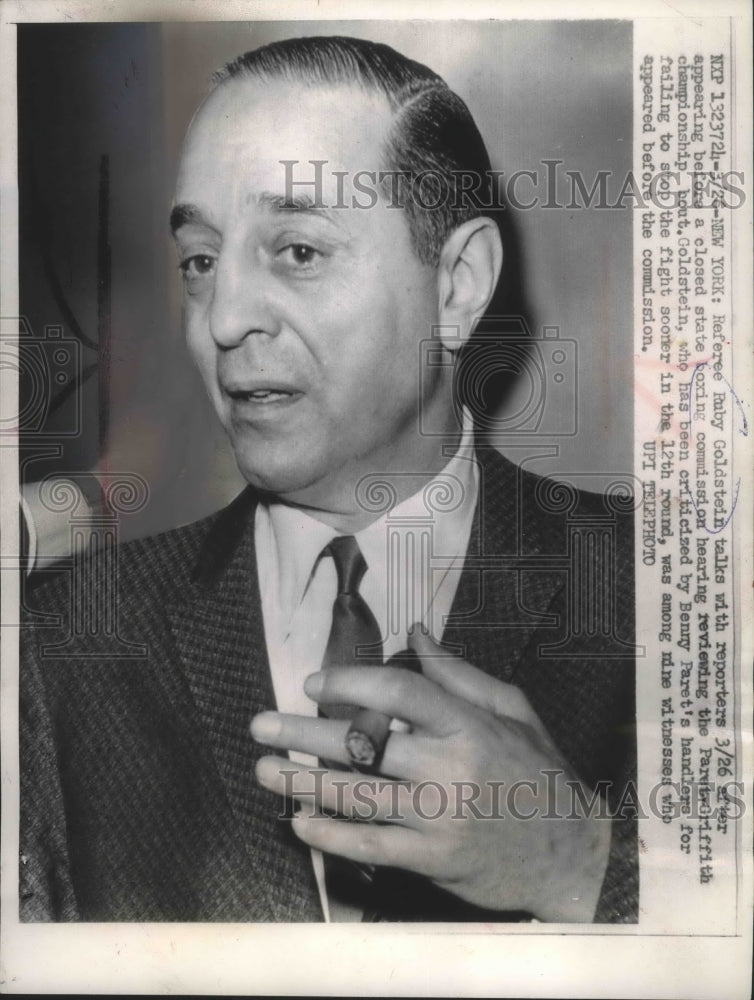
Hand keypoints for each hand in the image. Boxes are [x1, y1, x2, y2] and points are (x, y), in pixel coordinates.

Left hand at [251, 632, 611, 921]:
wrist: (570, 854)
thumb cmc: (539, 772)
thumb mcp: (511, 709)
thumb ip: (458, 673)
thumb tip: (415, 631)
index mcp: (468, 723)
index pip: (399, 693)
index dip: (350, 682)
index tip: (313, 683)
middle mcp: (449, 767)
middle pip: (364, 744)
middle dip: (304, 732)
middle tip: (260, 725)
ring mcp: (439, 817)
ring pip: (357, 795)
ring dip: (302, 781)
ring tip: (263, 769)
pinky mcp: (433, 859)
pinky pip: (371, 845)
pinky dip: (332, 835)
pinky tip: (300, 822)